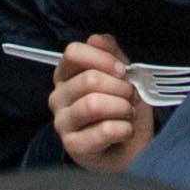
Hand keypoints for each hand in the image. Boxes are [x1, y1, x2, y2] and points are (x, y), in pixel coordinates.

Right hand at [52, 36, 151, 170]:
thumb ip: (112, 55)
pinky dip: (123, 129)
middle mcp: (58, 97)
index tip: (122, 70)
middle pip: (88, 79)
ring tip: (128, 113)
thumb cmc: (122, 112)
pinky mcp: (72, 146)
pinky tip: (126, 131)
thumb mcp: (122, 78)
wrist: (130, 150)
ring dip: (121, 108)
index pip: (73, 53)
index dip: (102, 58)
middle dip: (120, 87)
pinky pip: (102, 131)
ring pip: (93, 104)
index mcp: (66, 75)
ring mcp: (62, 123)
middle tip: (131, 97)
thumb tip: (98, 39)